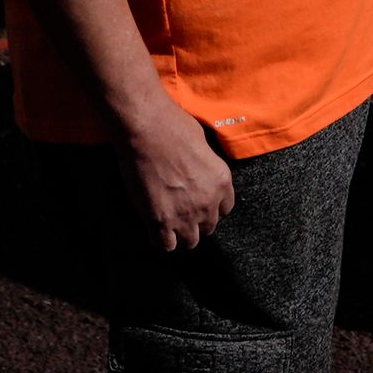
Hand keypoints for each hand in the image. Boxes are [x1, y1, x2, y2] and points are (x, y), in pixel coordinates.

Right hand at [117, 97, 235, 250]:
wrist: (147, 129)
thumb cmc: (174, 127)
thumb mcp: (203, 144)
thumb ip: (205, 167)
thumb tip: (198, 172)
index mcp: (222, 182)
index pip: (225, 209)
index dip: (212, 208)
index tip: (200, 204)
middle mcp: (208, 202)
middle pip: (208, 227)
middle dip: (196, 221)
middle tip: (182, 212)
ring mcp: (185, 214)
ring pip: (190, 241)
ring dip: (180, 234)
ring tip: (169, 224)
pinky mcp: (160, 220)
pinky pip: (166, 245)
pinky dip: (161, 240)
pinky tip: (155, 229)